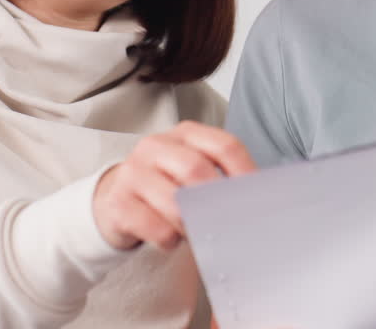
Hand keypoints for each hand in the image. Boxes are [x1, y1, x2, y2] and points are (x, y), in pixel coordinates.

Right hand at [93, 121, 255, 250]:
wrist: (117, 199)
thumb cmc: (167, 185)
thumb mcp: (193, 170)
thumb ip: (221, 175)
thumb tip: (257, 199)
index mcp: (184, 134)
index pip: (224, 146)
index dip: (246, 174)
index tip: (258, 200)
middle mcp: (156, 145)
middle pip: (198, 171)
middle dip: (217, 202)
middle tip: (228, 223)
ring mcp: (133, 172)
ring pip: (176, 203)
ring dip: (194, 226)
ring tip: (198, 232)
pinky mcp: (118, 203)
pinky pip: (158, 229)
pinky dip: (172, 240)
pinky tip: (171, 237)